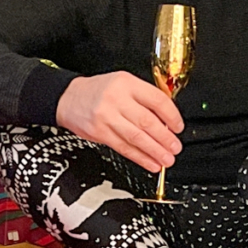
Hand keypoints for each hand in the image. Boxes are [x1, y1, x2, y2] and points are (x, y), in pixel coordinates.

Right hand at [56, 71, 183, 172]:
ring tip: (167, 159)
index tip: (178, 127)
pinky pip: (123, 147)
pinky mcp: (99, 133)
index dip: (171, 116)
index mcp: (127, 83)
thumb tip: (167, 120)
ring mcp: (106, 117)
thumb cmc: (101, 90)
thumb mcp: (124, 83)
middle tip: (175, 147)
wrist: (69, 97)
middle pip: (147, 121)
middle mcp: (117, 99)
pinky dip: (139, 157)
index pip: (156, 100)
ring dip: (154, 151)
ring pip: (136, 137)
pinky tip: (150, 163)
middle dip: (165, 138)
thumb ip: (145, 98)